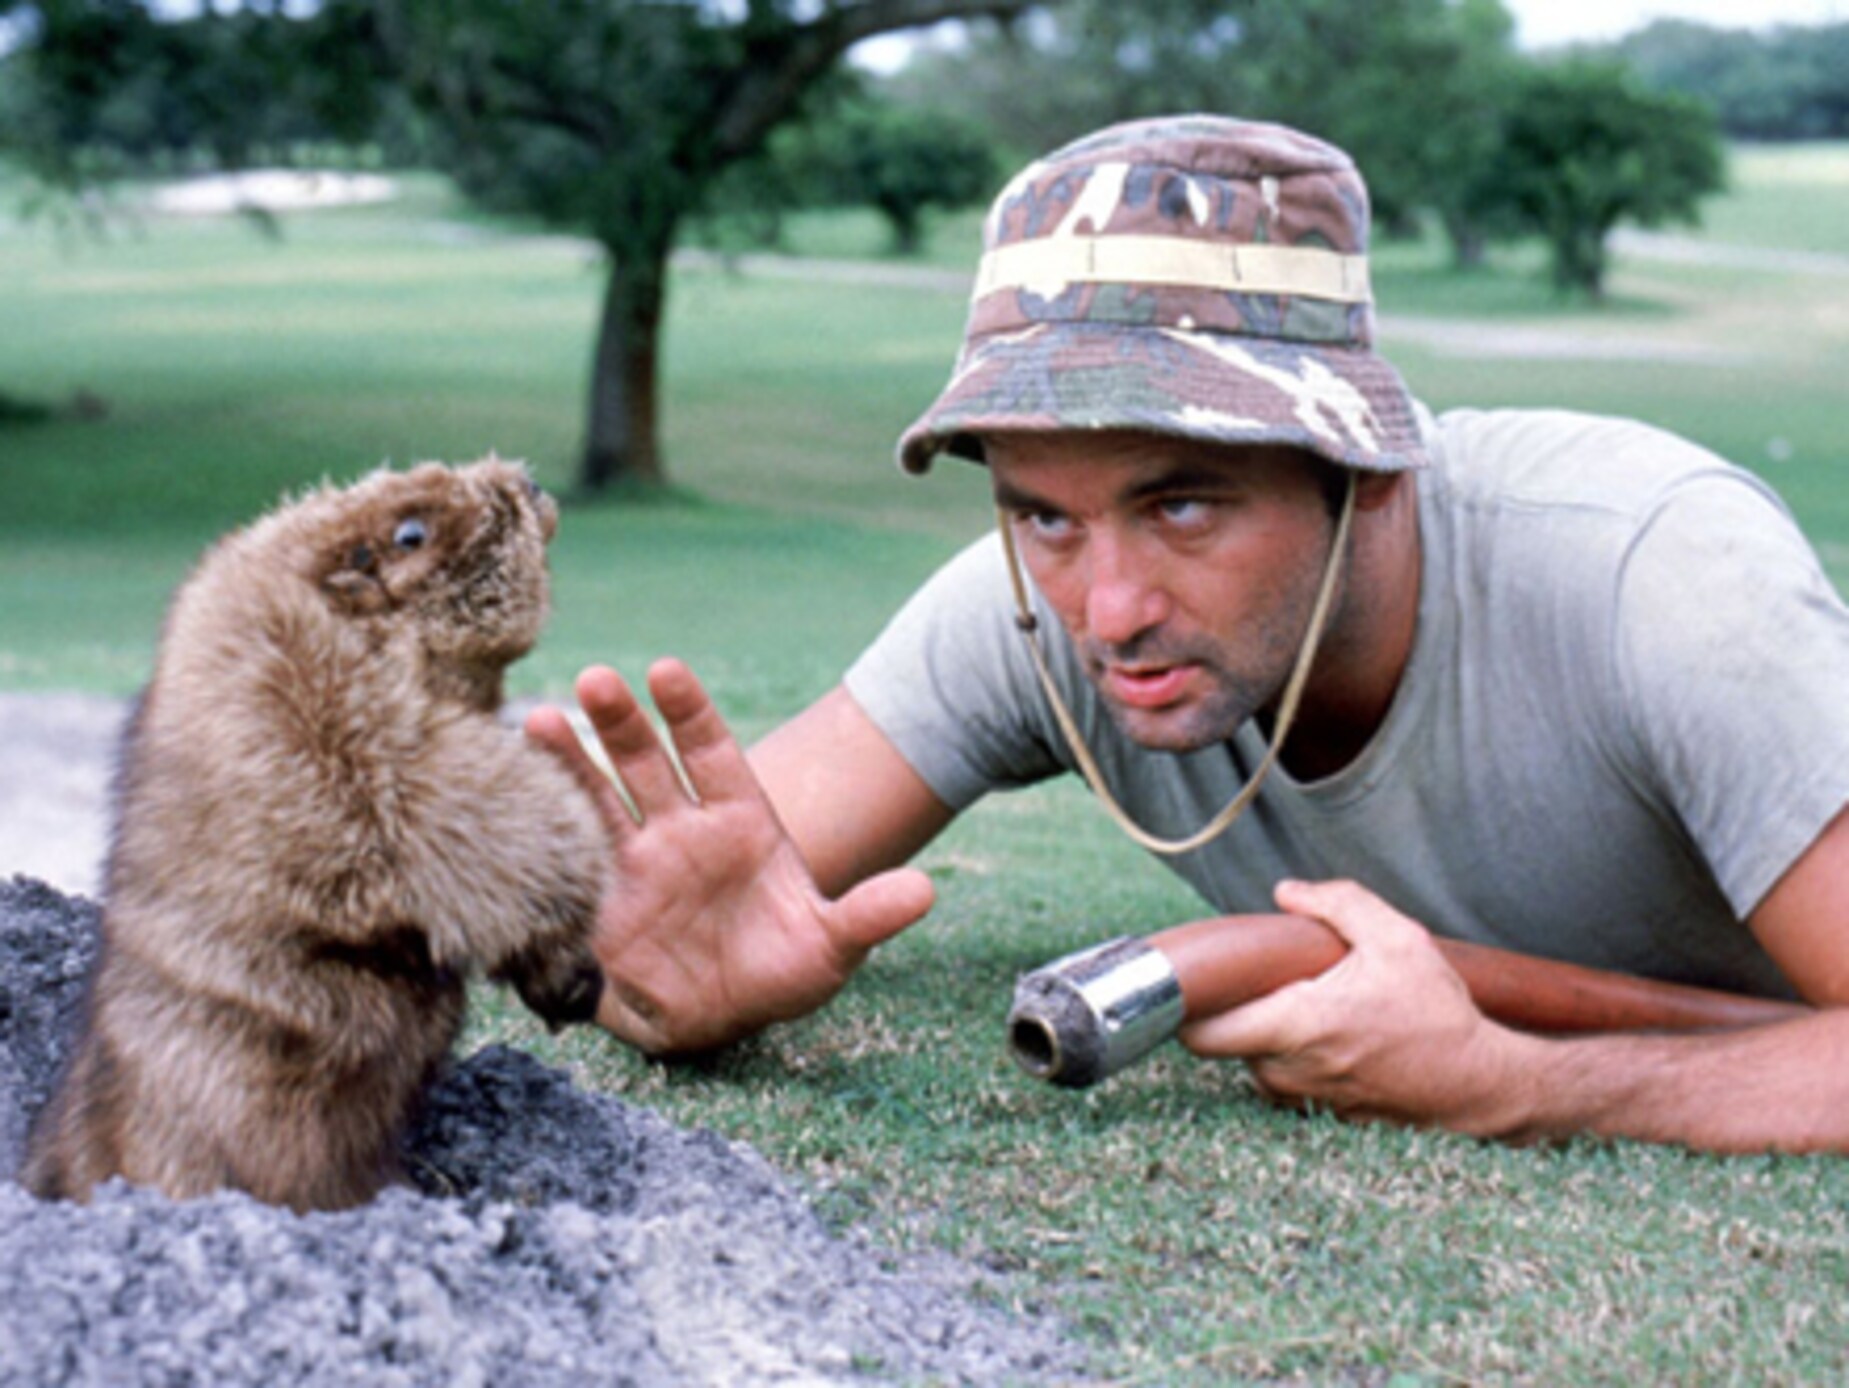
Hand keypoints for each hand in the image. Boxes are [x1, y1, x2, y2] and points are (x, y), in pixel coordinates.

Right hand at [524, 661, 934, 1054]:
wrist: (723, 1018)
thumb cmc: (781, 970)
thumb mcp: (831, 946)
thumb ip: (868, 915)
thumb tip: (925, 890)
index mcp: (739, 819)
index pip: (712, 750)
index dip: (688, 711)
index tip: (666, 671)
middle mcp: (681, 825)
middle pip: (647, 759)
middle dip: (622, 720)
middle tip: (596, 680)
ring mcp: (635, 857)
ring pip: (598, 795)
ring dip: (569, 759)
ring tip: (537, 721)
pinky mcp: (597, 898)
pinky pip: (566, 852)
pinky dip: (540, 823)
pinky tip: (508, 789)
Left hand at [1177, 879, 1526, 1133]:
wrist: (1480, 1083)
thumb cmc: (1439, 1013)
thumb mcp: (1398, 939)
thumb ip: (1338, 903)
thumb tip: (1286, 891)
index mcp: (1296, 1025)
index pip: (1201, 1033)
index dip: (1183, 1008)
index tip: (1194, 981)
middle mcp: (1291, 1070)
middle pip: (1224, 1043)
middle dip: (1230, 1012)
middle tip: (1258, 982)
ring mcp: (1306, 1099)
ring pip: (1254, 1063)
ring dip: (1265, 1036)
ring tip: (1307, 1004)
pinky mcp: (1325, 1115)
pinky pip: (1288, 1081)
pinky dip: (1294, 1058)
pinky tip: (1331, 1034)